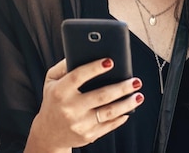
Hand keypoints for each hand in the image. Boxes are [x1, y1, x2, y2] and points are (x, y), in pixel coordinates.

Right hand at [24, 58, 143, 152]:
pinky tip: (129, 109)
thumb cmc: (54, 100)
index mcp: (60, 92)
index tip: (110, 61)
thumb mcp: (51, 81)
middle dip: (121, 87)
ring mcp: (79, 124)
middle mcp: (69, 109)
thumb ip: (64, 65)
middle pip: (101, 96)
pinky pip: (109, 125)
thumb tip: (83, 51)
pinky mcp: (88, 136)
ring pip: (109, 112)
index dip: (94, 68)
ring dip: (127, 103)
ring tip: (138, 95)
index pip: (78, 76)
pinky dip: (121, 117)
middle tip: (136, 81)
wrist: (49, 133)